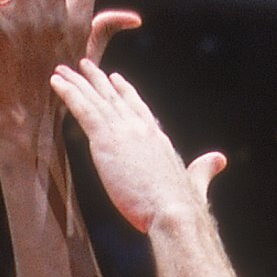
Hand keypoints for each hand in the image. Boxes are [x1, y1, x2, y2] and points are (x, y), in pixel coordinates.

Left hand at [50, 57, 226, 235]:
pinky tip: (57, 83)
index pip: (138, 109)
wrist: (173, 210)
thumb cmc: (181, 206)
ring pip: (96, 100)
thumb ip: (203, 169)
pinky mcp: (105, 140)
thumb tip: (219, 161)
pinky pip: (83, 110)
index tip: (116, 79)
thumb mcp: (195, 182)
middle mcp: (140, 129)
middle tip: (85, 66)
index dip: (126, 93)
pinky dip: (68, 94)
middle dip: (98, 81)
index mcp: (157, 139)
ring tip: (64, 70)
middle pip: (114, 98)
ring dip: (77, 83)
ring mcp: (123, 132)